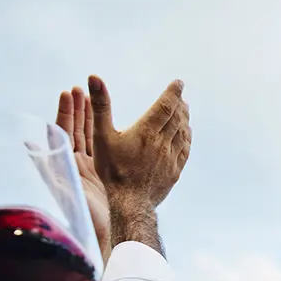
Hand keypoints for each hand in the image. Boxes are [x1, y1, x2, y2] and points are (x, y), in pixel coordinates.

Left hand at [55, 82, 109, 248]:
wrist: (99, 245)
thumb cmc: (79, 224)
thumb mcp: (58, 192)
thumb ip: (44, 167)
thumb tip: (27, 143)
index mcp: (62, 167)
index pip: (62, 132)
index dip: (66, 112)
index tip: (69, 93)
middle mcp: (73, 168)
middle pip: (76, 131)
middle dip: (78, 110)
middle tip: (81, 89)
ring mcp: (88, 174)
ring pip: (90, 139)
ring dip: (91, 118)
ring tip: (93, 97)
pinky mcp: (102, 181)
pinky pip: (102, 153)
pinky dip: (105, 136)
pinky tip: (110, 125)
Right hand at [87, 76, 190, 229]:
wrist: (130, 204)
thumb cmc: (113, 171)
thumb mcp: (101, 136)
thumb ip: (100, 106)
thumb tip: (94, 77)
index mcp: (146, 131)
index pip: (165, 106)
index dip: (173, 93)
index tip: (179, 83)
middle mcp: (162, 143)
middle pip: (176, 118)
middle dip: (179, 104)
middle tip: (180, 95)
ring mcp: (170, 158)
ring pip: (182, 133)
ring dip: (184, 119)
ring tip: (184, 110)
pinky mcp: (174, 172)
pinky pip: (184, 150)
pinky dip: (186, 138)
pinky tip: (186, 134)